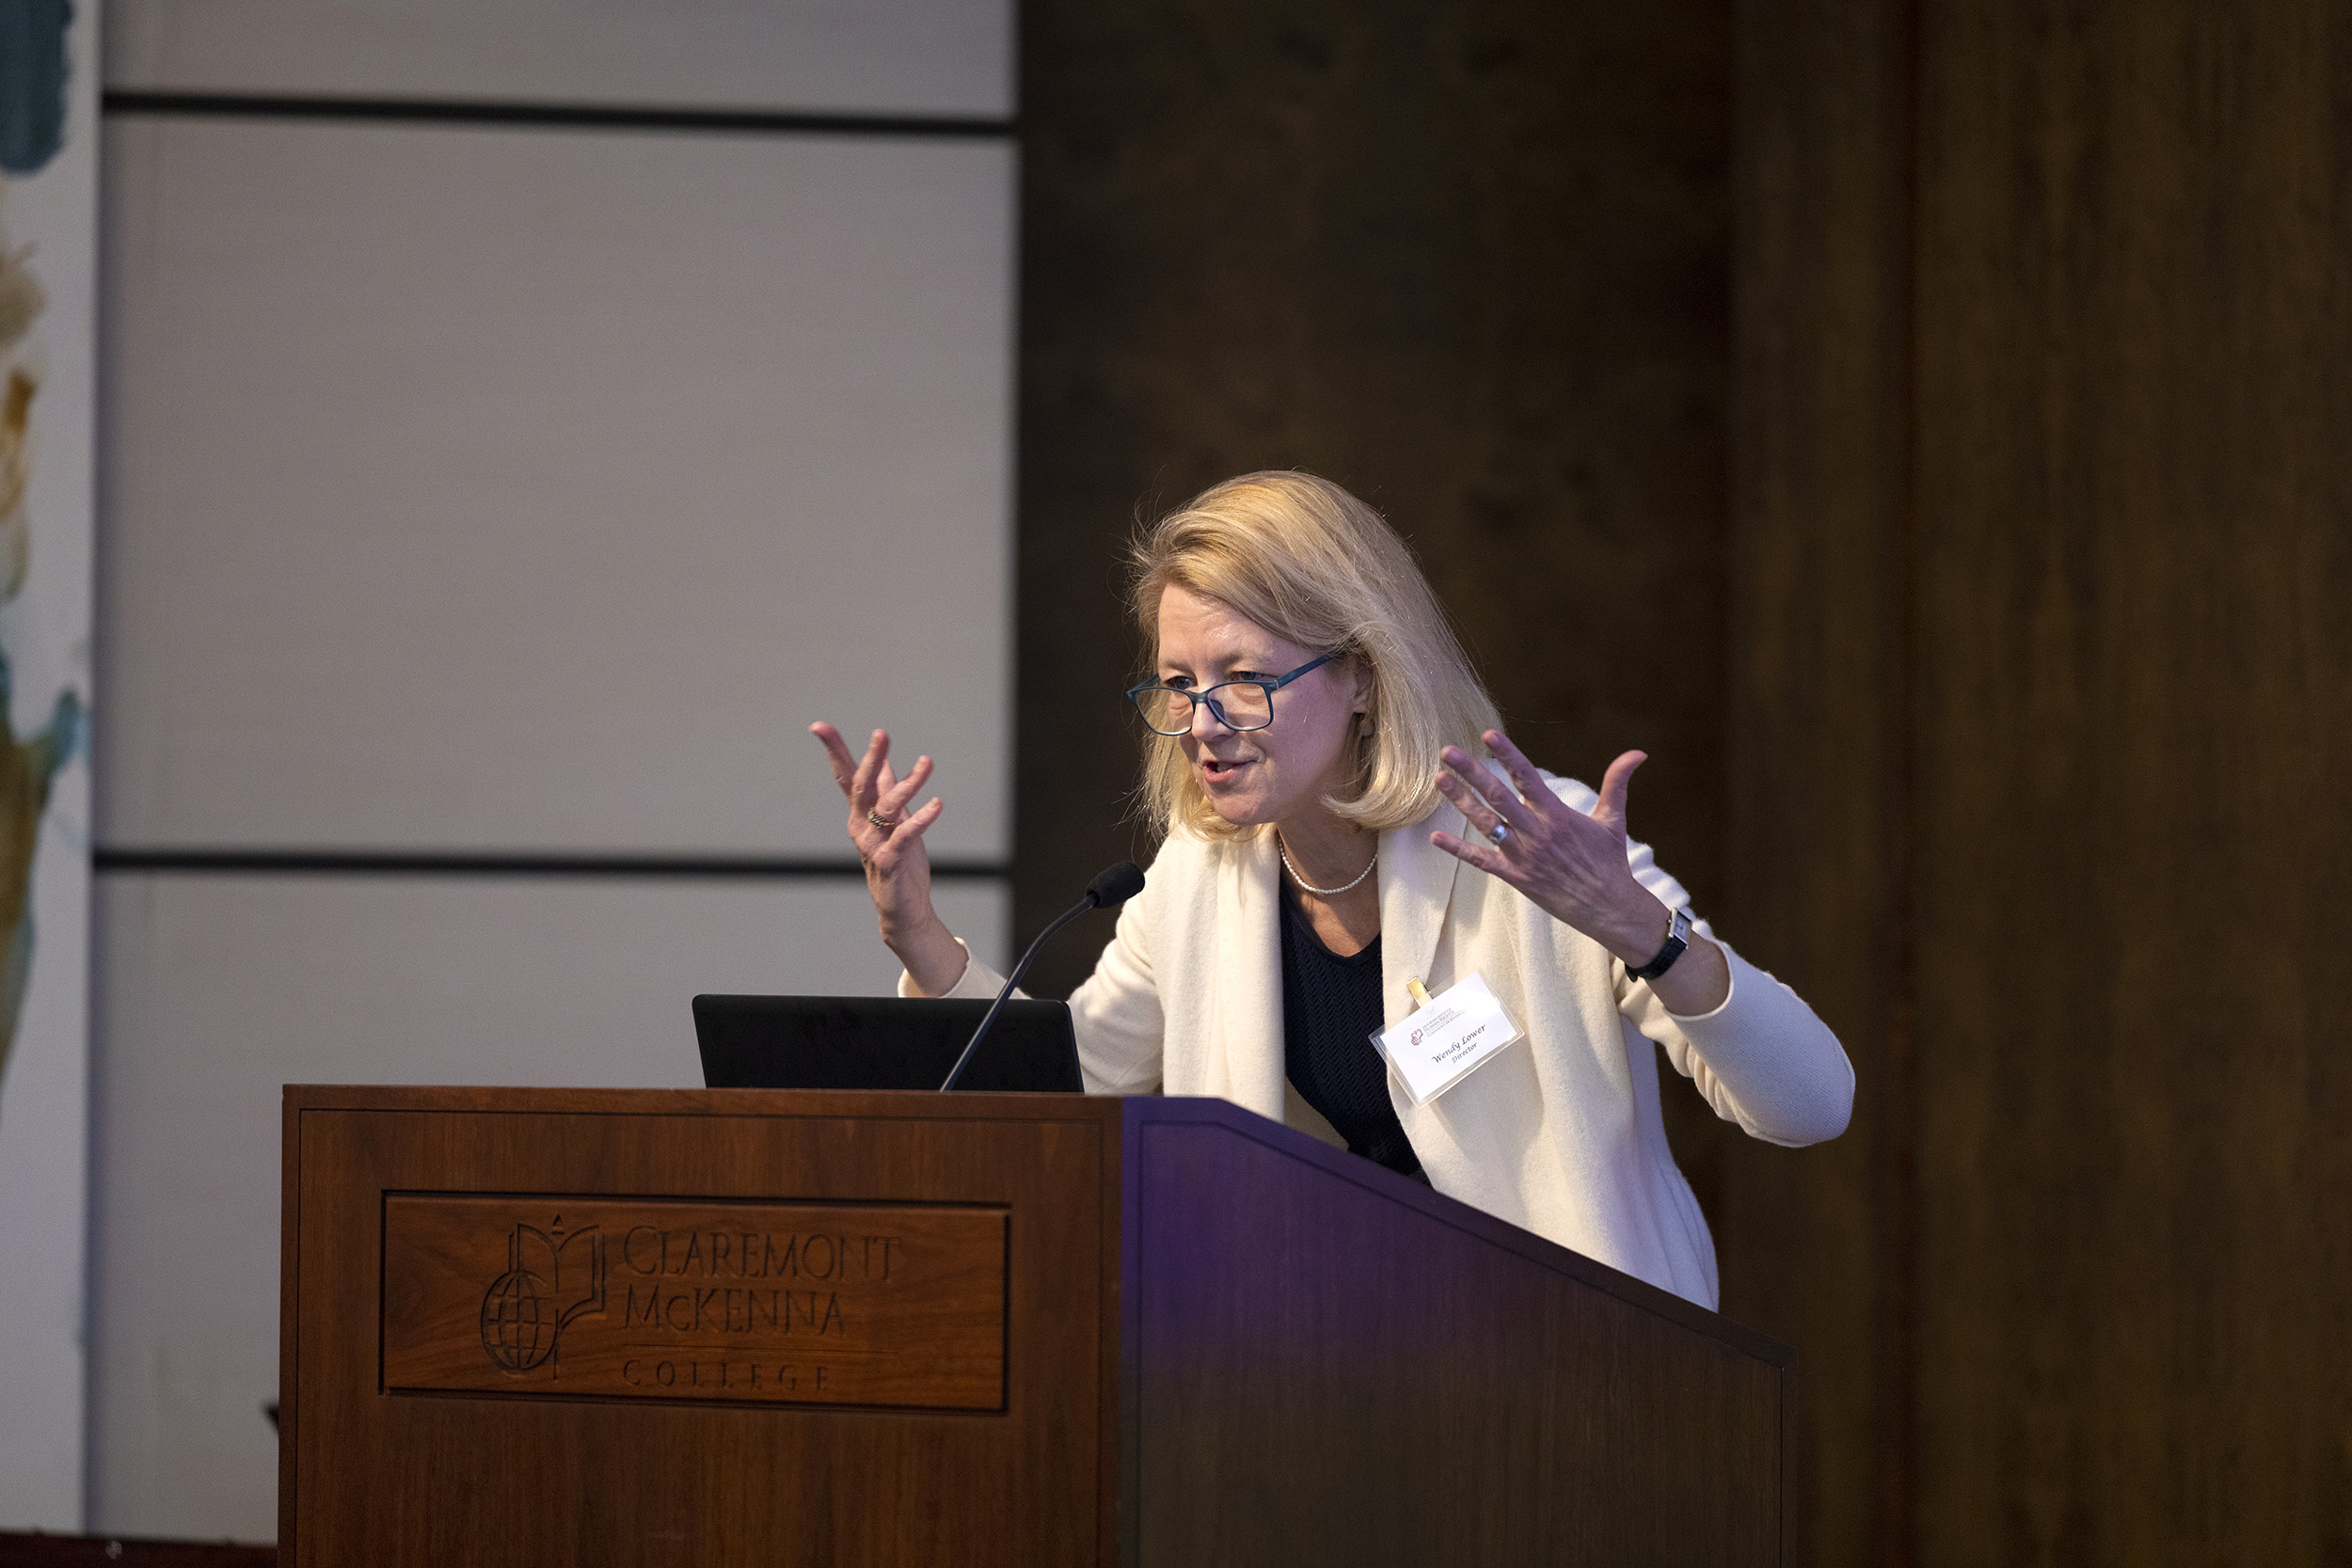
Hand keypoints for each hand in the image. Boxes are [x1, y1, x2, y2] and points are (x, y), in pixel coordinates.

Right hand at [809, 722, 965, 992]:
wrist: (902, 909)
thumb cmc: (899, 862)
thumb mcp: (894, 822)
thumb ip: (887, 793)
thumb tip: (886, 764)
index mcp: (860, 814)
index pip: (846, 777)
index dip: (833, 750)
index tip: (818, 726)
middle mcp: (861, 826)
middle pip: (862, 786)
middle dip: (871, 758)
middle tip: (881, 733)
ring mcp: (874, 844)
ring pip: (887, 806)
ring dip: (909, 783)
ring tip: (928, 762)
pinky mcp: (890, 861)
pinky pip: (905, 835)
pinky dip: (921, 818)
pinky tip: (937, 804)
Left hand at [1429, 731, 1669, 964]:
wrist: (1609, 907)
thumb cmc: (1610, 862)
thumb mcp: (1613, 819)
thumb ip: (1617, 783)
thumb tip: (1638, 753)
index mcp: (1557, 814)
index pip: (1528, 776)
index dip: (1508, 754)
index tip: (1489, 734)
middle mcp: (1537, 832)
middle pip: (1498, 795)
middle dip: (1472, 771)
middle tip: (1447, 751)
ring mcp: (1523, 855)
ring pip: (1486, 823)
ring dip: (1461, 801)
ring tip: (1439, 780)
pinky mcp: (1515, 877)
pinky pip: (1481, 861)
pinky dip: (1458, 850)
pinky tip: (1435, 837)